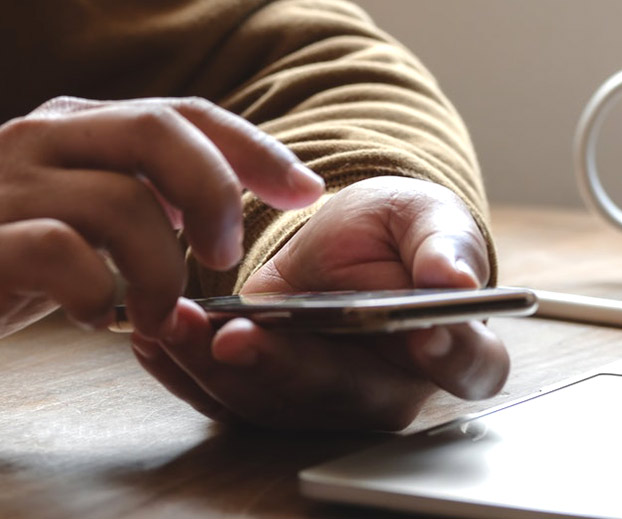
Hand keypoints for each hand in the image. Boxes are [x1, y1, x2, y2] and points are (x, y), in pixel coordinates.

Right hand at [0, 97, 323, 377]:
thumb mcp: (61, 209)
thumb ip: (128, 197)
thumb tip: (213, 213)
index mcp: (72, 125)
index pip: (182, 113)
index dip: (253, 150)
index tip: (304, 191)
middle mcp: (43, 139)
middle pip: (162, 132)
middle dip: (216, 195)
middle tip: (227, 258)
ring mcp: (9, 188)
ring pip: (123, 202)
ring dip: (162, 270)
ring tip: (153, 316)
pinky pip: (66, 257)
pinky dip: (99, 295)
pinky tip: (91, 318)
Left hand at [130, 176, 507, 430]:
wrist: (335, 244)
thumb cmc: (393, 235)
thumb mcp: (423, 217)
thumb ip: (443, 244)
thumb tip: (454, 280)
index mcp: (449, 346)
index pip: (465, 366)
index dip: (448, 354)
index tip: (418, 334)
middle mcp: (386, 389)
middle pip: (342, 396)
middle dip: (284, 367)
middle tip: (235, 337)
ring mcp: (321, 402)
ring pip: (272, 403)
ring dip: (216, 368)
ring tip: (175, 322)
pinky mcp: (265, 397)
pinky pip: (222, 398)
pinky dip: (184, 368)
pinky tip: (156, 335)